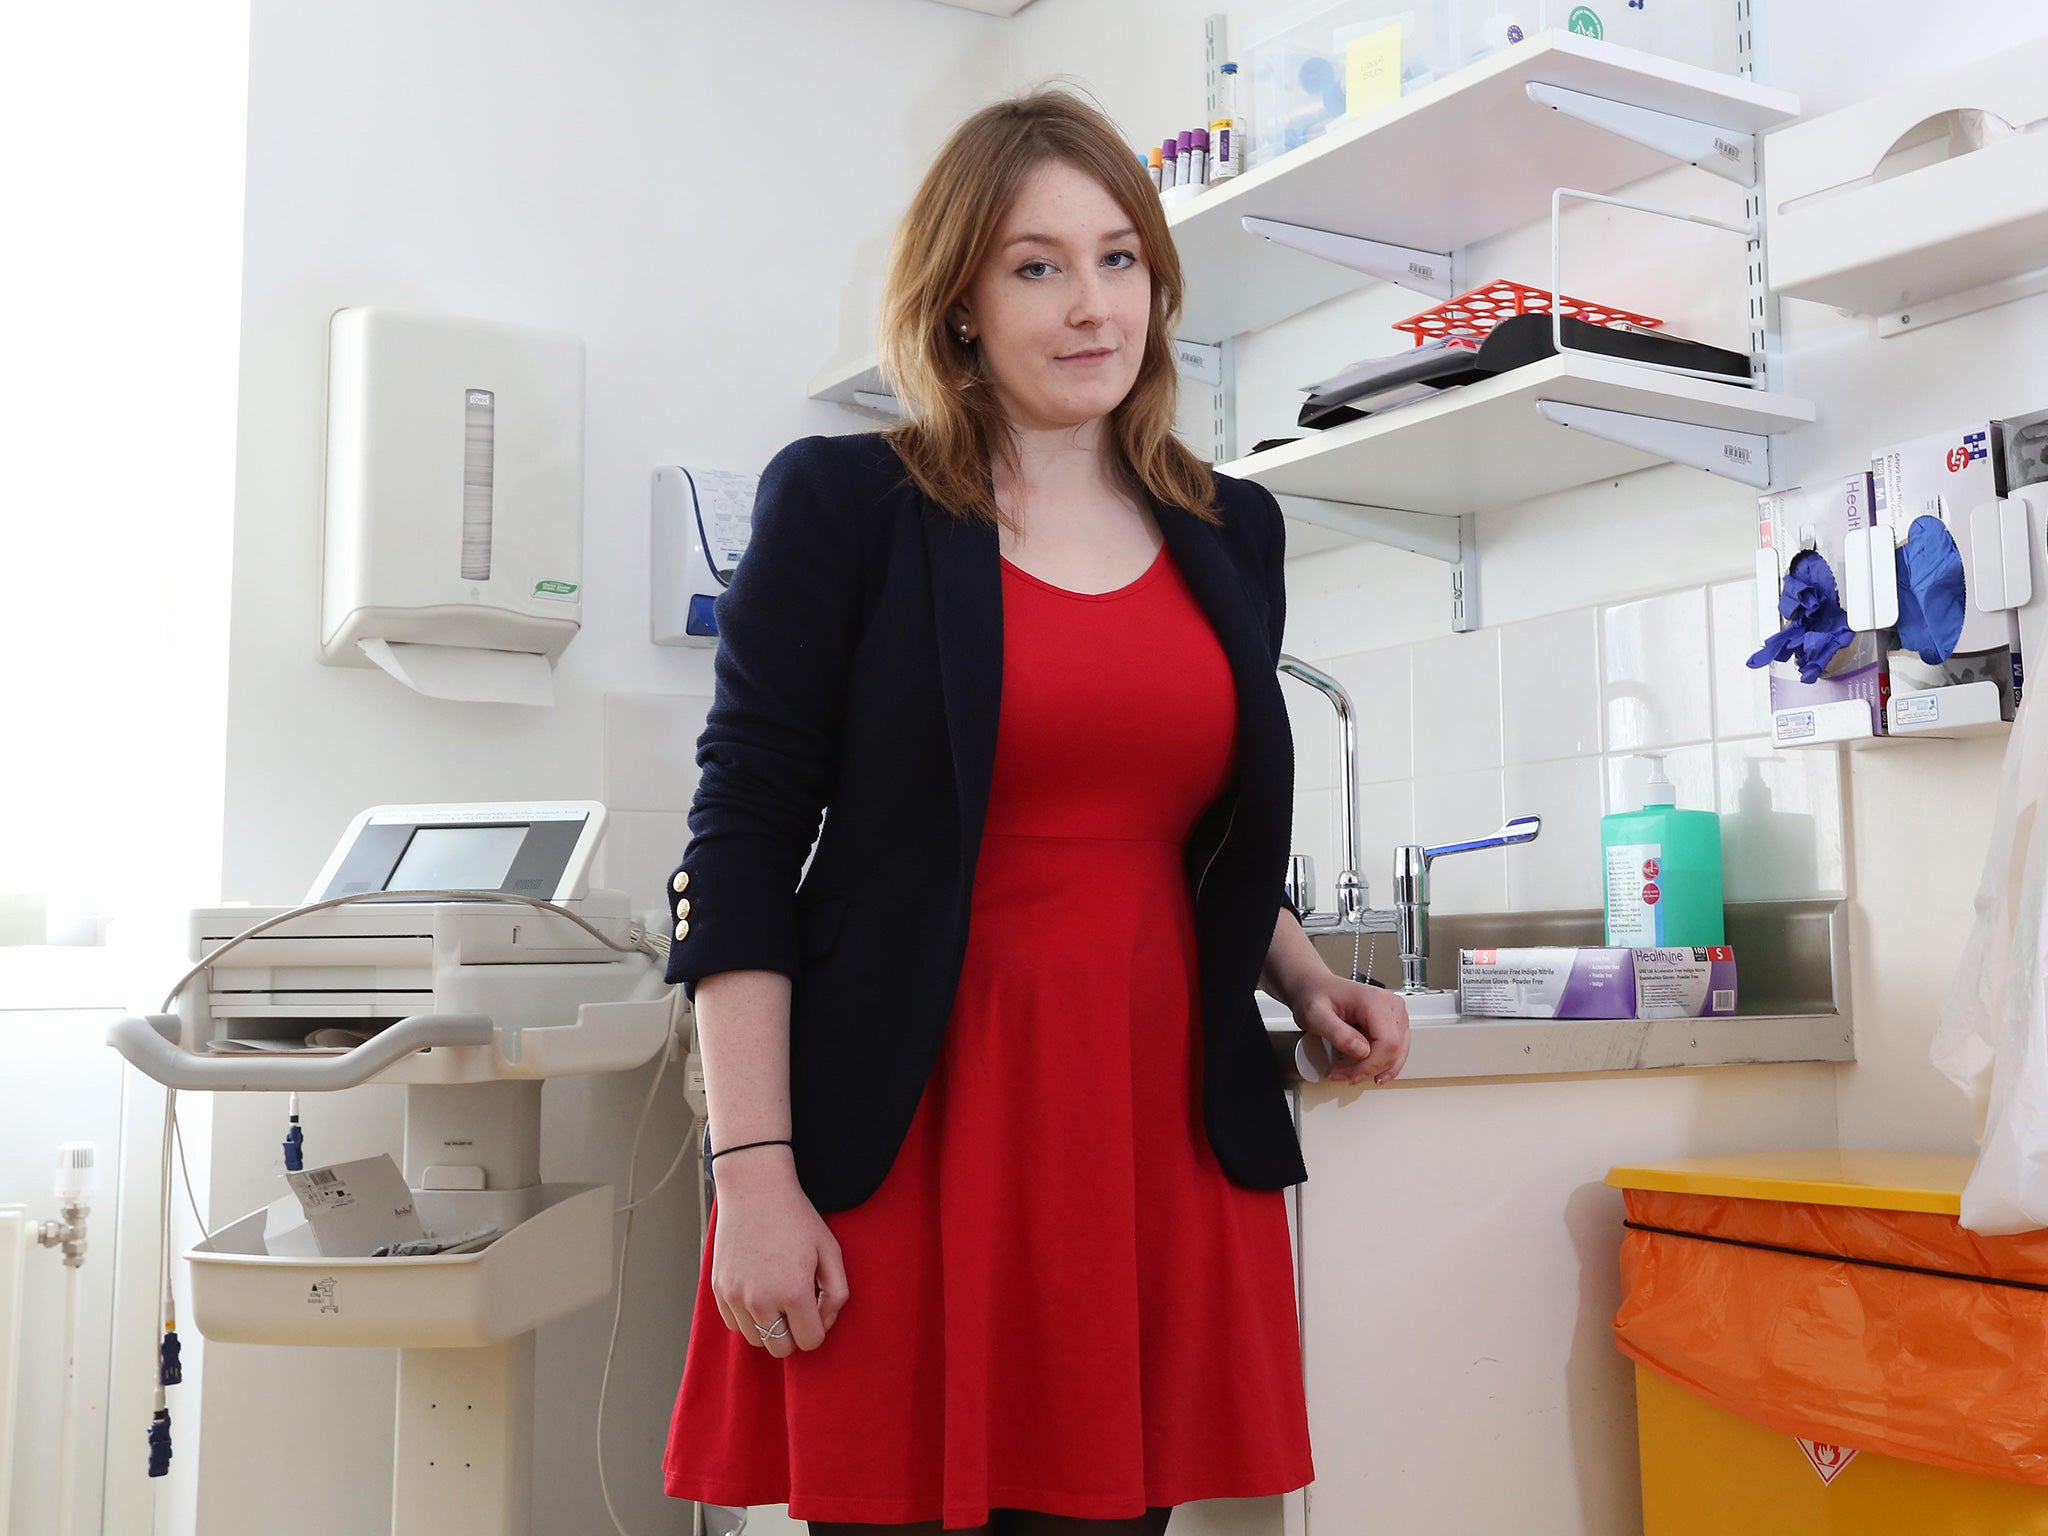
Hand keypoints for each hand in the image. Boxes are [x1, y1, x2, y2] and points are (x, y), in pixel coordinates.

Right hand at [707, 1156, 848, 1355]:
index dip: (819, 1328)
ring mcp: (735, 1296)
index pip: (810, 1341)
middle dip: (794, 1334)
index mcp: (793, 1291)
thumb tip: (825, 1322)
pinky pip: (735, 1325)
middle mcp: (760, 1300)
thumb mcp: (830, 1249)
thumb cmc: (796, 1218)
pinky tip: (759, 1292)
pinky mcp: (718, 1289)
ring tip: (778, 1298)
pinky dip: (748, 1318)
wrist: (754, 1189)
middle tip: (798, 1306)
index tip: (817, 1306)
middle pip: (780, 1349)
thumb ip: (837, 1293)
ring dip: (770, 1327)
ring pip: (756, 1340)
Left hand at [1290, 975, 1410, 1085]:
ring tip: (1351, 1073)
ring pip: (1397, 1053)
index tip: (1351, 1076)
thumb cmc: (1315, 996)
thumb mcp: (1316, 1015)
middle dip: (1369, 1069)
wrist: (1315, 988)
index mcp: (1376, 1001)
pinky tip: (1367, 1070)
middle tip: (1344, 1075)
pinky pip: (1395, 1050)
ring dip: (1375, 1069)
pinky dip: (1380, 1064)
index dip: (1371, 1065)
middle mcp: (1391, 1005)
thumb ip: (1337, 1033)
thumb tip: (1361, 1051)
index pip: (1388, 1042)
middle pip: (1394, 1050)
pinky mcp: (1393, 1024)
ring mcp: (1395, 1015)